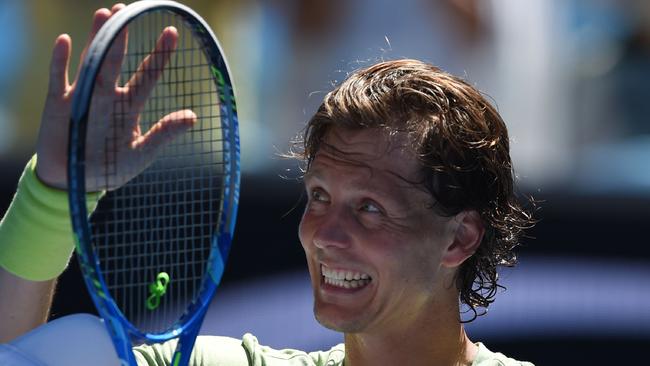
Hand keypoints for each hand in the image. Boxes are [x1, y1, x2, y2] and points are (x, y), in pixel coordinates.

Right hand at [35, 4, 196, 190]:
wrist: (74, 183)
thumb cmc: (110, 168)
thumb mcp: (141, 154)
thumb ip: (163, 134)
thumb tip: (193, 117)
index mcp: (129, 105)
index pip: (148, 74)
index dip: (160, 54)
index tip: (171, 32)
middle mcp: (107, 94)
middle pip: (116, 60)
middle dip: (122, 36)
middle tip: (127, 9)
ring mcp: (82, 96)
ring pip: (90, 62)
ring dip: (95, 39)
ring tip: (104, 15)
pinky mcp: (59, 104)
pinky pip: (59, 79)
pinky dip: (61, 61)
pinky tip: (66, 41)